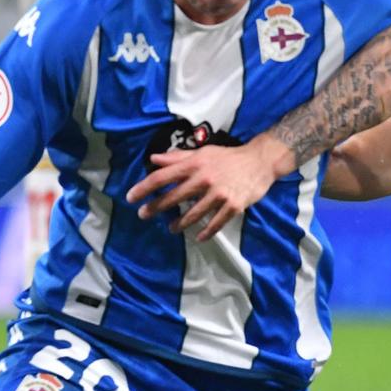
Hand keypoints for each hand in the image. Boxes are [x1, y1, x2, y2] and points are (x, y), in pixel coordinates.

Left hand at [125, 139, 292, 242]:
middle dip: (155, 208)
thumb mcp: (202, 153)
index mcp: (194, 165)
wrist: (260, 161)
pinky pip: (216, 223)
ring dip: (180, 224)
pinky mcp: (233, 206)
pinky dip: (206, 232)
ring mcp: (219, 194)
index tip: (130, 197)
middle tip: (143, 215)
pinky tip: (198, 237)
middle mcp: (204, 179)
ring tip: (172, 228)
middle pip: (173, 197)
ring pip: (193, 214)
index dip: (144, 188)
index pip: (162, 177)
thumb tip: (153, 160)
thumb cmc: (228, 157)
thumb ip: (177, 157)